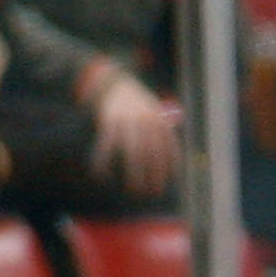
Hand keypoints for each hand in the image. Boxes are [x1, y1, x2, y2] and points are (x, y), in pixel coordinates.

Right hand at [88, 70, 179, 199]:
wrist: (115, 83)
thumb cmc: (136, 104)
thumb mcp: (154, 112)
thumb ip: (163, 133)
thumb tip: (173, 163)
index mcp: (158, 118)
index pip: (167, 147)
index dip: (167, 169)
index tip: (163, 186)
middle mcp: (145, 119)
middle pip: (151, 153)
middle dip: (151, 176)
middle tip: (149, 194)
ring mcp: (127, 120)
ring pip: (131, 152)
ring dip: (133, 174)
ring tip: (132, 190)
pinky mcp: (109, 120)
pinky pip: (106, 145)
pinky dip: (103, 162)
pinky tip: (102, 176)